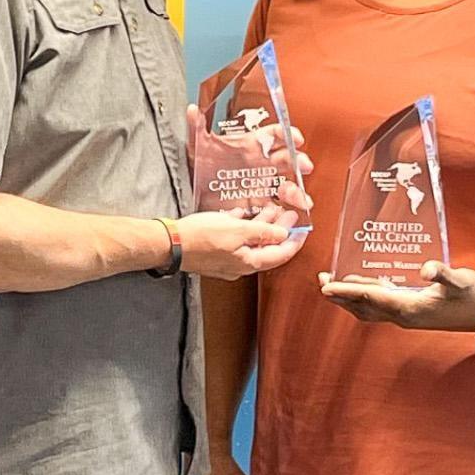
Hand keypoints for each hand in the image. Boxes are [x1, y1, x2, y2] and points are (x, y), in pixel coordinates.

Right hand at [175, 211, 296, 279]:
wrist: (170, 244)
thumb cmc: (200, 238)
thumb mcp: (237, 230)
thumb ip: (262, 232)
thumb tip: (283, 234)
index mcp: (249, 262)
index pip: (280, 254)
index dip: (294, 241)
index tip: (304, 228)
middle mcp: (240, 265)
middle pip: (267, 248)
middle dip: (280, 230)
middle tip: (289, 214)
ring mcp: (228, 260)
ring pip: (252, 243)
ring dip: (263, 226)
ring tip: (271, 209)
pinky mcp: (216, 253)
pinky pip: (237, 241)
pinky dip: (245, 228)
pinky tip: (245, 214)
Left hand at [186, 107, 316, 224]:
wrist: (194, 194)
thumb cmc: (201, 166)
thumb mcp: (197, 146)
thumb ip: (197, 127)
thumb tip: (191, 109)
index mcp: (253, 145)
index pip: (275, 135)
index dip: (288, 135)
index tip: (296, 138)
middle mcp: (263, 163)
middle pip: (288, 159)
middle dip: (299, 161)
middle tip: (303, 166)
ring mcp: (264, 183)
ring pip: (288, 184)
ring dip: (296, 189)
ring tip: (295, 195)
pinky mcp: (261, 202)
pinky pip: (279, 206)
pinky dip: (287, 210)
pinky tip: (289, 212)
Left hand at [317, 262, 474, 332]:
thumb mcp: (460, 281)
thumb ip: (443, 274)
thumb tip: (427, 269)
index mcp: (411, 309)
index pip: (371, 299)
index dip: (347, 292)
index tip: (326, 286)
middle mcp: (405, 316)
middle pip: (364, 308)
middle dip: (341, 296)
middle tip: (322, 281)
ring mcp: (408, 317)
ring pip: (370, 310)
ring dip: (351, 299)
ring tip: (334, 284)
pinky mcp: (414, 312)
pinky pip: (382, 307)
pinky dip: (367, 298)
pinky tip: (364, 286)